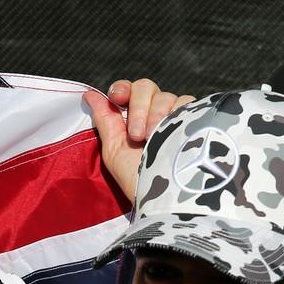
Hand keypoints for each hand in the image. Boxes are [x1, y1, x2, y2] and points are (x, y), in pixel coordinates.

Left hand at [83, 78, 194, 200]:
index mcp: (133, 118)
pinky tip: (174, 131)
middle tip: (137, 135)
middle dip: (139, 107)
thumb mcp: (115, 150)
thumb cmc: (136, 178)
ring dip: (157, 114)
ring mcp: (175, 116)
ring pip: (167, 95)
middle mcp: (154, 114)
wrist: (164, 195)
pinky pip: (188, 102)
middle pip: (146, 88)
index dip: (122, 88)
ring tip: (154, 139)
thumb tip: (88, 95)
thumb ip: (104, 120)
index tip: (117, 97)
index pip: (129, 90)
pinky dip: (179, 112)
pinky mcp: (195, 120)